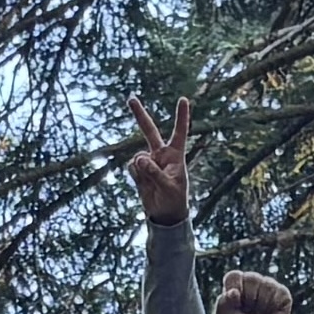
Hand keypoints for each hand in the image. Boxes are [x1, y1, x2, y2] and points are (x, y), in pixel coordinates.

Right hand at [127, 94, 193, 223]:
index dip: (181, 117)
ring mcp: (148, 161)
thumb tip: (139, 158)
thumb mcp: (169, 188)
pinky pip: (132, 168)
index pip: (179, 132)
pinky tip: (145, 185)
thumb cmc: (174, 200)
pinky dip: (136, 177)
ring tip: (153, 184)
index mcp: (175, 155)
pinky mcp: (138, 170)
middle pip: (149, 131)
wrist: (165, 214)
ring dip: (142, 171)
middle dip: (139, 114)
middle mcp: (161, 154)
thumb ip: (154, 172)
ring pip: (138, 157)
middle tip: (130, 98)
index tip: (183, 99)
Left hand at [216, 266, 291, 313]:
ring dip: (261, 305)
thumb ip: (222, 303)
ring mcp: (269, 284)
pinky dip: (272, 306)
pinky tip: (270, 311)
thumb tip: (234, 293)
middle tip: (249, 310)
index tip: (236, 304)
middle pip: (251, 279)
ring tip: (259, 312)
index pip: (234, 276)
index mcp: (237, 281)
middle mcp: (253, 279)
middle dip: (249, 299)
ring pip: (266, 286)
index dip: (235, 291)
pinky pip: (278, 294)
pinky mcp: (282, 293)